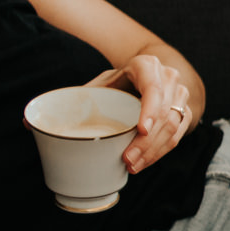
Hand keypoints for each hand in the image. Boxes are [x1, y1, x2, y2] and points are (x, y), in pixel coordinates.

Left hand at [89, 54, 193, 172]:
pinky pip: (177, 136)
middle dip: (146, 140)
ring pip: (173, 126)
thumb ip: (79, 98)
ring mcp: (180, 95)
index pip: (153, 88)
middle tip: (127, 158)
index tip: (141, 130)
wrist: (141, 78)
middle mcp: (168, 77)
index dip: (149, 110)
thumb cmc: (118, 83)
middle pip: (164, 112)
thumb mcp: (99, 84)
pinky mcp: (185, 112)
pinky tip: (144, 162)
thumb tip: (44, 119)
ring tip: (132, 164)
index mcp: (146, 65)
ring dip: (153, 150)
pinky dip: (160, 152)